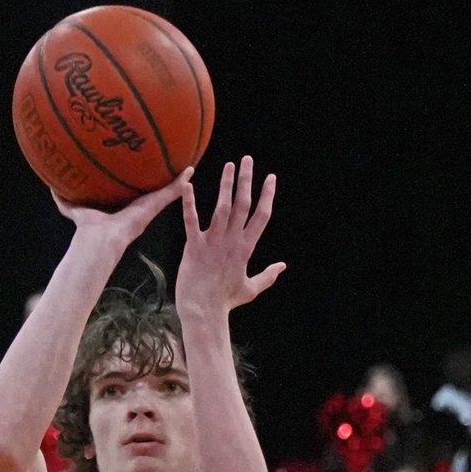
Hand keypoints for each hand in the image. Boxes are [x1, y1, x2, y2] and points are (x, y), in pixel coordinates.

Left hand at [51, 169, 191, 247]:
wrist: (100, 239)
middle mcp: (136, 206)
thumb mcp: (72, 206)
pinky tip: (191, 168)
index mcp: (121, 205)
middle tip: (170, 161)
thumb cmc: (87, 227)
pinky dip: (181, 181)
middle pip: (151, 189)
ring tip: (189, 164)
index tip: (141, 166)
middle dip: (160, 177)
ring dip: (178, 179)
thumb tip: (50, 184)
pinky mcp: (153, 207)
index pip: (130, 190)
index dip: (136, 179)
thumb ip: (62, 195)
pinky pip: (171, 192)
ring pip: (166, 190)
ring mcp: (147, 206)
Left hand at [176, 156, 286, 315]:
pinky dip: (189, 202)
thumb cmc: (225, 301)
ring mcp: (213, 243)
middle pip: (243, 204)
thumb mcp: (251, 289)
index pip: (262, 216)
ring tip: (229, 165)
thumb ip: (268, 275)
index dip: (267, 195)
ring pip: (222, 207)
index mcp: (246, 248)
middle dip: (247, 180)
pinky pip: (191, 220)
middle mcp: (232, 241)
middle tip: (248, 159)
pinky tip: (187, 184)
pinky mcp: (194, 247)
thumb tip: (283, 266)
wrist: (203, 312)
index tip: (271, 177)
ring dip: (226, 184)